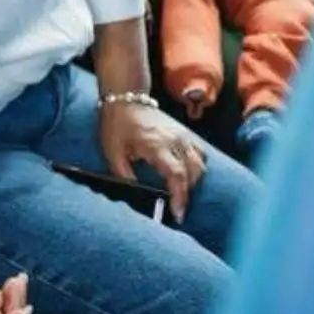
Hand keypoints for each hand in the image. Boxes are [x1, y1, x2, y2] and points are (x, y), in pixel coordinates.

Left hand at [99, 100, 206, 221]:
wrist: (125, 99)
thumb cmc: (116, 125)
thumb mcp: (112, 153)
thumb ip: (124, 176)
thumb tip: (136, 194)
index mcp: (156, 145)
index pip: (176, 175)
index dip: (179, 197)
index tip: (178, 214)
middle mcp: (175, 140)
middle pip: (193, 173)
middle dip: (187, 194)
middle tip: (176, 209)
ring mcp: (183, 135)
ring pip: (200, 164)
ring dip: (193, 182)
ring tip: (179, 194)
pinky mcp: (186, 133)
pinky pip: (201, 154)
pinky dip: (197, 168)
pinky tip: (186, 176)